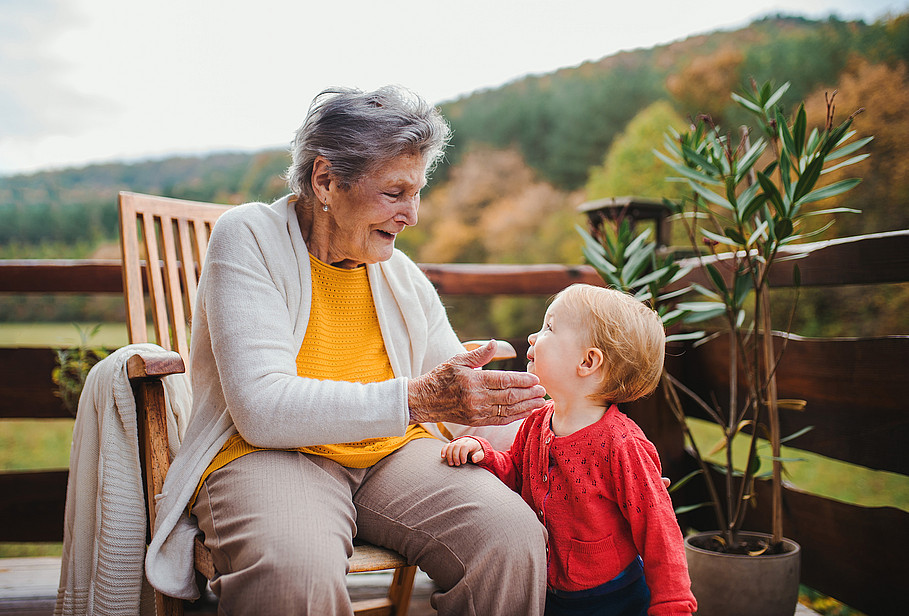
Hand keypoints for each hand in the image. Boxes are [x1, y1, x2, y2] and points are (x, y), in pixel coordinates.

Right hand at [409, 340, 545, 425]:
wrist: (424, 400)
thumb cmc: (441, 377)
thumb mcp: (457, 360)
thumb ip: (479, 354)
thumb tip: (495, 343)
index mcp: (473, 381)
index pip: (504, 381)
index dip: (522, 380)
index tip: (536, 379)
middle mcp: (476, 398)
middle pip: (509, 397)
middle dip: (529, 394)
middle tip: (543, 390)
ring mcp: (476, 412)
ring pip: (507, 410)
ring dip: (526, 406)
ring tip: (540, 402)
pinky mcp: (475, 421)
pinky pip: (500, 420)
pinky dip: (515, 416)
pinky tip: (526, 412)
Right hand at [441, 438, 484, 465]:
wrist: (474, 445)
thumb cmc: (478, 451)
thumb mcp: (481, 454)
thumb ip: (478, 456)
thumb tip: (473, 459)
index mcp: (470, 442)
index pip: (464, 446)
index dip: (462, 455)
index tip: (463, 462)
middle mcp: (463, 441)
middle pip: (456, 446)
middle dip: (455, 456)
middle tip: (457, 464)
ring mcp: (457, 442)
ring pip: (450, 446)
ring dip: (449, 455)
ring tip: (451, 464)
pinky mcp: (452, 444)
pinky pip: (446, 446)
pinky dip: (443, 450)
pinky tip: (443, 457)